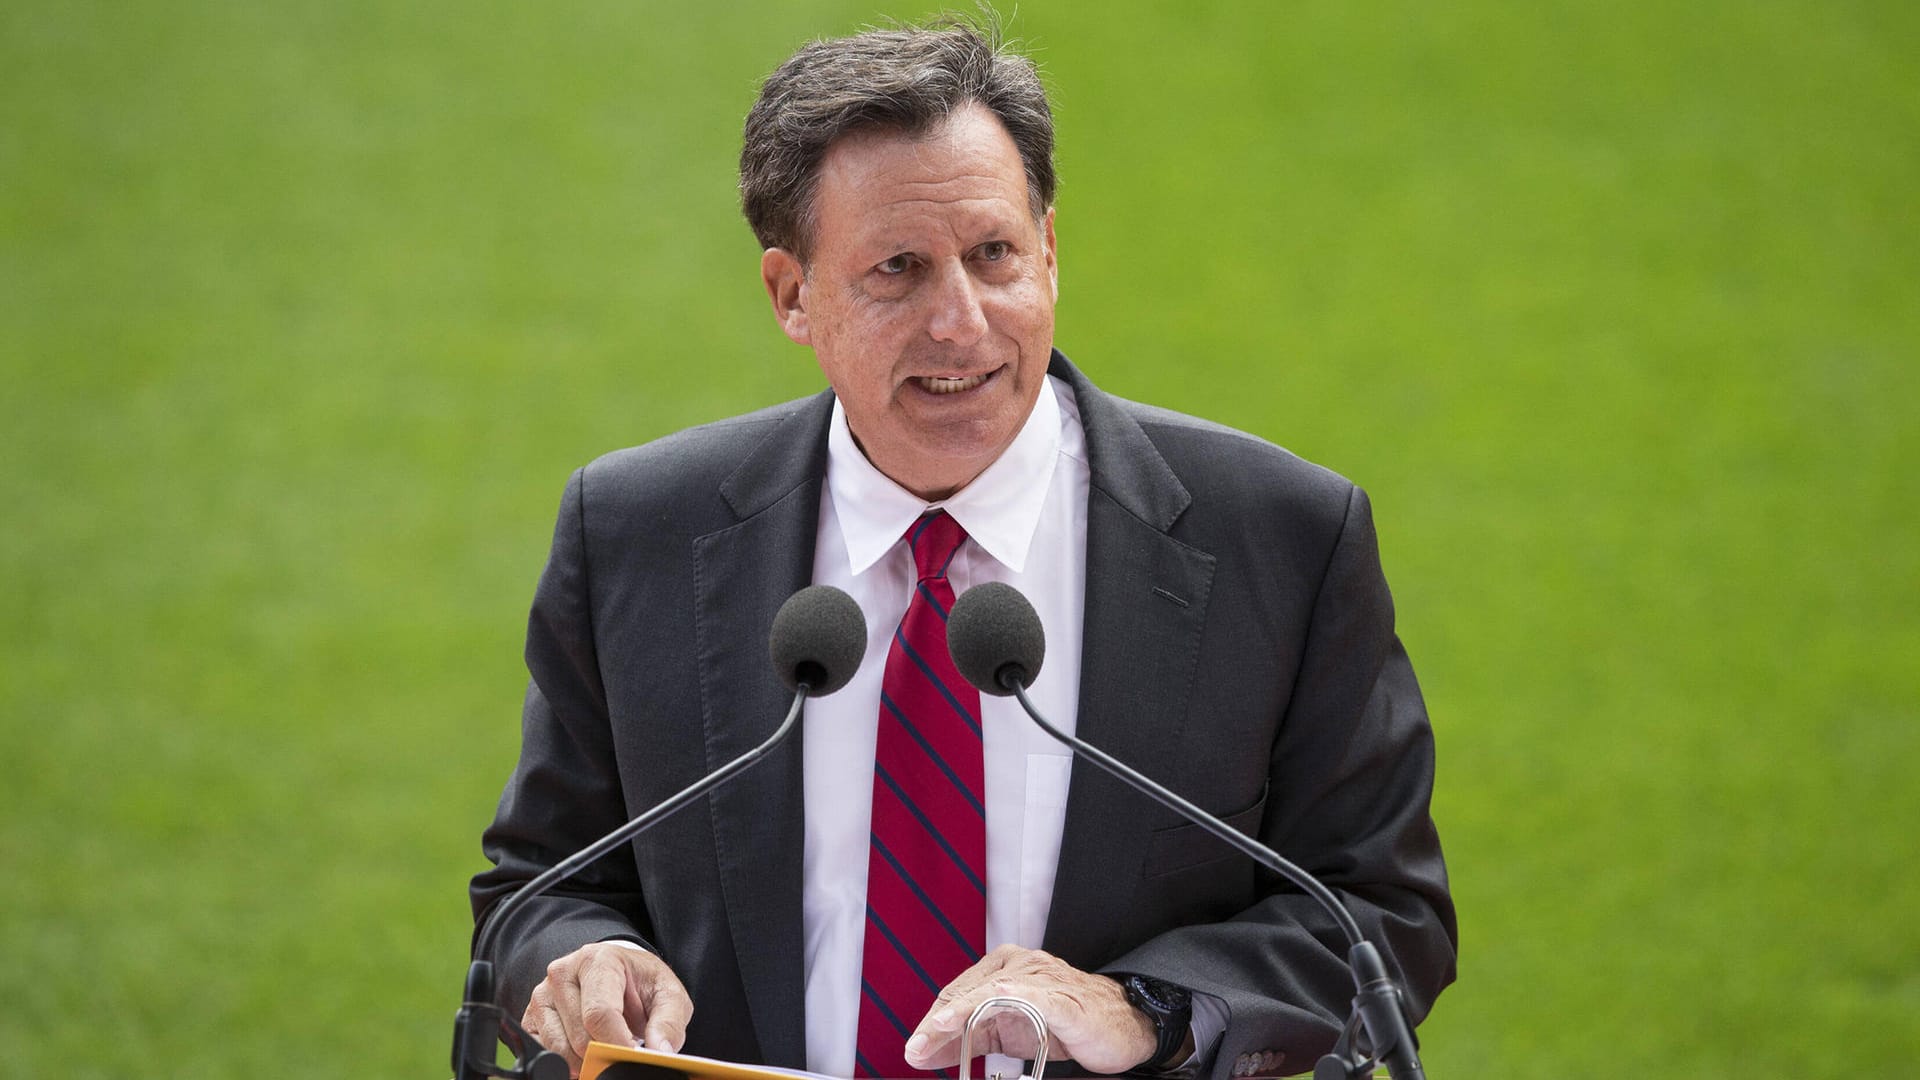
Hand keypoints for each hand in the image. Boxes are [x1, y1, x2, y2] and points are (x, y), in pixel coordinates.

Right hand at [521, 942, 693, 1077]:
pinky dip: (565, 1061)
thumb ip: (668, 1022)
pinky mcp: (530, 1017)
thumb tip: (661, 1051)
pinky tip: (583, 1052)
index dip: (617, 1044)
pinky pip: (544, 1051)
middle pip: (580, 1036)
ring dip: (585, 1060)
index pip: (599, 1012)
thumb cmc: (640, 983)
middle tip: (623, 1055)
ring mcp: (542, 995)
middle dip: (605, 1055)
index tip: (631, 1058)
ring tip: (606, 1047)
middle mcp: (562, 973)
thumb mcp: (668, 994)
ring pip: (560, 1048)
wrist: (619, 974)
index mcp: (597, 960)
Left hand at [903, 946, 1172, 1074]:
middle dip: (937, 1025)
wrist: (1122, 1026)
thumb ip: (971, 1038)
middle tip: (915, 1050)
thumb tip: (928, 1052)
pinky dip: (1003, 998)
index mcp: (1004, 968)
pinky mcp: (1059, 997)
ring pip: (988, 992)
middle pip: (966, 993)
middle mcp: (1018, 964)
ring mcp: (1039, 977)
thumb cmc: (1068, 1024)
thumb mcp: (1010, 1032)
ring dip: (957, 1015)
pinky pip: (1027, 994)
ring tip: (936, 1033)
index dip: (933, 1023)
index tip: (915, 1048)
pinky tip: (983, 1006)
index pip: (957, 994)